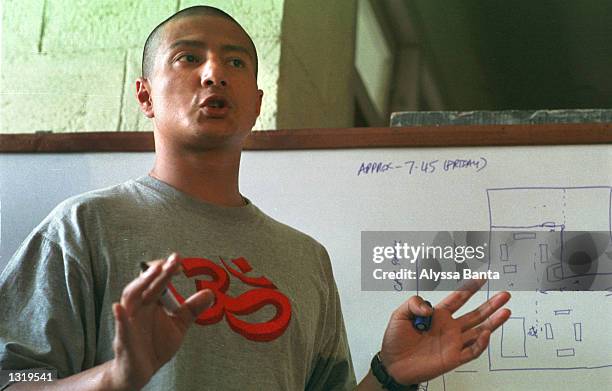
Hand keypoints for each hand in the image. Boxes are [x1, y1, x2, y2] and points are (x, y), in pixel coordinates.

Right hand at [108, 253, 214, 389]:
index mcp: (150, 302)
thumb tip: (210, 293)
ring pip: (130, 299)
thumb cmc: (156, 345)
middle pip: (145, 285)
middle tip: (172, 260)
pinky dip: (120, 318)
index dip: (166, 270)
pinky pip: (121, 328)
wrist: (140, 371)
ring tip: (153, 270)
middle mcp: (137, 308)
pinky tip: (118, 307)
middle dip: (157, 271)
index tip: (179, 260)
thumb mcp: (178, 325)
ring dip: (141, 283)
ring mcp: (128, 323)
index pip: (156, 281)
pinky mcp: (124, 341)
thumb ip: (192, 309)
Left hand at [379, 279, 510, 384]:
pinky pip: (472, 351)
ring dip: (493, 322)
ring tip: (506, 312)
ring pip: (479, 331)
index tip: (481, 278)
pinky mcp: (453, 358)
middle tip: (504, 295)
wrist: (392, 364)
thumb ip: (414, 304)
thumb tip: (429, 306)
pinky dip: (481, 343)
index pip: (458, 298)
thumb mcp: (399, 314)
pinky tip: (486, 333)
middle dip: (490, 304)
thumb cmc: (395, 340)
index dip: (469, 288)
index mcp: (437, 315)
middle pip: (475, 313)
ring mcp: (453, 343)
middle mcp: (449, 328)